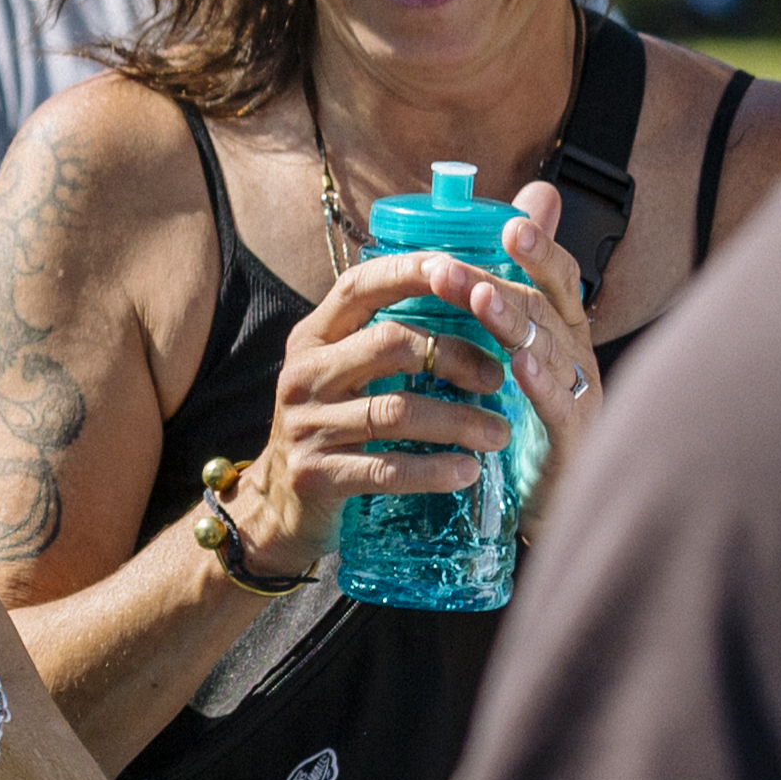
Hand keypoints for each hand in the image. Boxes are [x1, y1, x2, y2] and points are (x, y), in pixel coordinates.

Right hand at [227, 210, 586, 572]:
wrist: (280, 507)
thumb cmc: (332, 428)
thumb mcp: (343, 374)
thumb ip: (385, 338)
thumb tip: (465, 291)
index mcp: (313, 337)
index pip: (362, 286)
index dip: (414, 273)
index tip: (467, 273)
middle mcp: (304, 373)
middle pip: (390, 344)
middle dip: (455, 356)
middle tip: (498, 377)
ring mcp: (306, 425)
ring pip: (396, 412)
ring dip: (459, 421)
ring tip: (500, 433)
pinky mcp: (316, 474)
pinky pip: (386, 469)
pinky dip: (434, 471)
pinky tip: (468, 472)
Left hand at [457, 180, 610, 496]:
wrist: (542, 500)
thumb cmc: (528, 419)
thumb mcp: (514, 352)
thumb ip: (508, 294)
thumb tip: (522, 216)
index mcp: (562, 331)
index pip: (558, 281)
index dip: (541, 251)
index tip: (513, 226)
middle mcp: (575, 355)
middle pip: (540, 309)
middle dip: (495, 283)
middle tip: (449, 268)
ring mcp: (578, 395)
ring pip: (547, 349)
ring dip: (511, 321)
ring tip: (479, 298)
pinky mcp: (573, 438)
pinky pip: (557, 405)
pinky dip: (540, 382)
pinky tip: (519, 365)